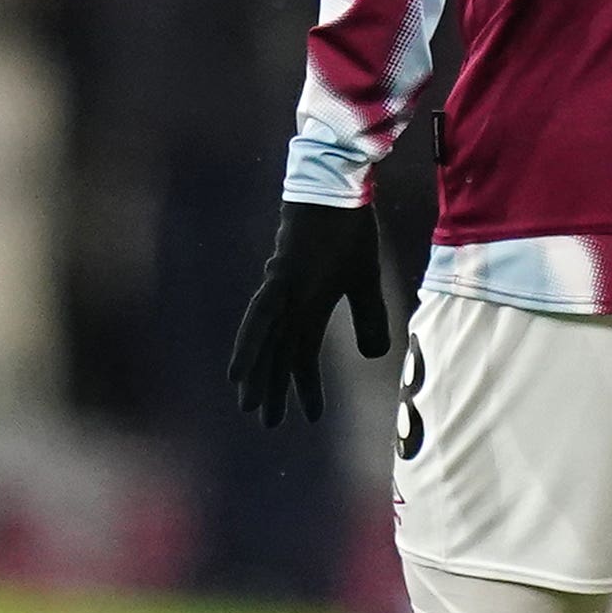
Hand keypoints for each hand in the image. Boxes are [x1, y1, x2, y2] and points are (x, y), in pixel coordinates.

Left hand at [231, 200, 390, 424]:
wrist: (340, 190)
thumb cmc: (350, 232)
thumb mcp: (365, 282)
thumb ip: (369, 319)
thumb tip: (375, 355)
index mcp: (310, 307)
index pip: (303, 354)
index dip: (306, 386)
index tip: (312, 417)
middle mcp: (290, 304)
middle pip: (277, 354)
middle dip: (273, 388)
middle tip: (266, 422)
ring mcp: (281, 292)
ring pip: (264, 342)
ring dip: (256, 374)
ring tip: (247, 405)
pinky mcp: (279, 278)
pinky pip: (260, 317)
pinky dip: (248, 345)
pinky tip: (237, 370)